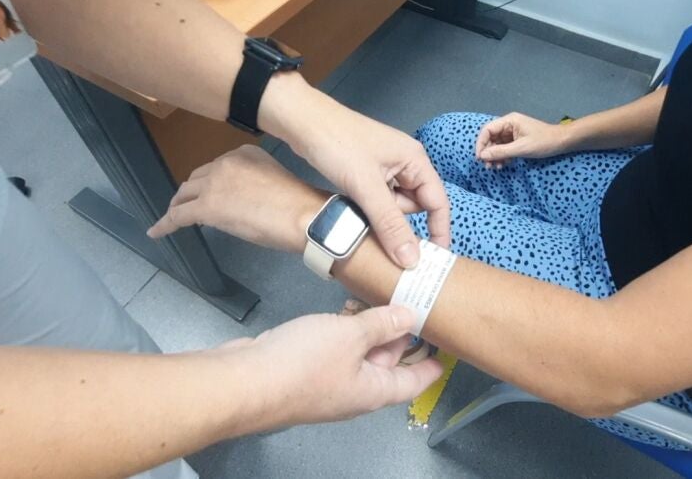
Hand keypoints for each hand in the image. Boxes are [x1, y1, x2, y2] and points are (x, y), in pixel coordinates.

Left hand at [146, 145, 321, 251]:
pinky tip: (156, 232)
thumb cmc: (300, 204)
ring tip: (173, 217)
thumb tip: (241, 202)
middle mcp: (225, 162)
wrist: (304, 216)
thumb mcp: (274, 181)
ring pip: (184, 195)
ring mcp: (213, 184)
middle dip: (192, 193)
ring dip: (178, 206)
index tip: (212, 195)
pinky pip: (177, 216)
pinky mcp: (206, 207)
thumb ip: (253, 183)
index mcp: (244, 153)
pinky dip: (165, 224)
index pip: (217, 168)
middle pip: (197, 178)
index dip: (211, 184)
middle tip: (191, 207)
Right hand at [219, 305, 442, 426]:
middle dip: (400, 334)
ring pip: (361, 353)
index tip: (445, 344)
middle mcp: (355, 391)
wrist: (246, 381)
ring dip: (370, 328)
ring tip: (375, 299)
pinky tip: (343, 309)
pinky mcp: (307, 369)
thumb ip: (382, 323)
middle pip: (390, 363)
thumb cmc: (299, 366)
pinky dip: (345, 330)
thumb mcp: (351, 335)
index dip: (432, 362)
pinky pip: (337, 349)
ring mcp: (330, 381)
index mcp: (375, 391)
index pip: (416, 380)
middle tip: (410, 303)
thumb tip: (409, 317)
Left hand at [260, 78, 450, 267]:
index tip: (435, 259)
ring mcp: (386, 167)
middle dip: (396, 218)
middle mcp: (405, 163)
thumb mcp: (366, 188)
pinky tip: (352, 203)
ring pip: (393, 205)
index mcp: (415, 160)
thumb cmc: (337, 143)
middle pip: (415, 206)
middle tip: (372, 215)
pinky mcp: (368, 172)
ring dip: (379, 214)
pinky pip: (378, 200)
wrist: (301, 122)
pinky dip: (368, 207)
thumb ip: (390, 225)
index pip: (438, 203)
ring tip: (357, 203)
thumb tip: (412, 259)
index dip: (439, 231)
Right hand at [475, 112, 573, 167]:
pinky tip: (503, 165)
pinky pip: (504, 148)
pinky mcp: (517, 140)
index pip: (487, 130)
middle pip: (491, 138)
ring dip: (494, 156)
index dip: (481, 143)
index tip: (480, 157)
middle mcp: (509, 125)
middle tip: (487, 166)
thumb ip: (501, 152)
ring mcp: (513, 133)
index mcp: (509, 121)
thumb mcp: (521, 148)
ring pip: (497, 144)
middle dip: (488, 152)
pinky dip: (502, 156)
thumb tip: (482, 156)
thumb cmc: (543, 142)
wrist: (562, 142)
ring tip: (495, 168)